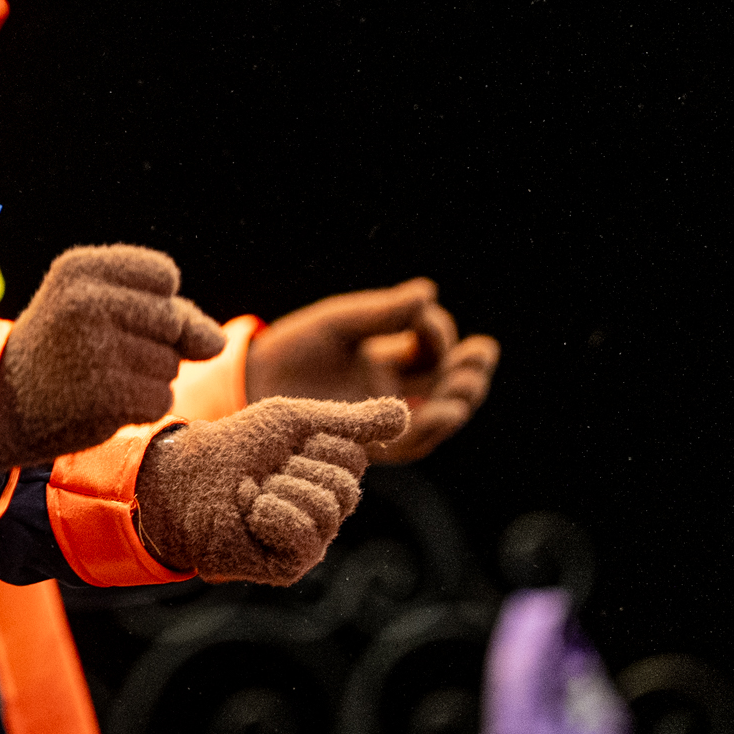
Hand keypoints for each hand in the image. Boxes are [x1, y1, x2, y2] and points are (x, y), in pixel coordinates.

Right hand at [0, 245, 226, 473]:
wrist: (4, 403)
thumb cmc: (63, 348)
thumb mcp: (102, 309)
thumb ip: (169, 315)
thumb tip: (221, 342)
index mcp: (81, 268)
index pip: (164, 276)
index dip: (155, 304)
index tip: (115, 318)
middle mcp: (85, 301)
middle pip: (172, 321)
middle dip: (155, 345)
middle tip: (103, 354)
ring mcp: (94, 348)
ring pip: (171, 364)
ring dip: (148, 379)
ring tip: (99, 378)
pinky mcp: (105, 394)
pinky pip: (161, 398)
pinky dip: (144, 407)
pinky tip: (107, 403)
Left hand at [136, 396, 407, 583]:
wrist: (182, 476)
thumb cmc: (234, 445)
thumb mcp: (292, 421)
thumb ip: (349, 421)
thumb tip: (407, 414)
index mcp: (331, 475)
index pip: (353, 456)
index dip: (312, 441)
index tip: (281, 446)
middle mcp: (327, 511)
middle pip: (344, 485)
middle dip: (294, 467)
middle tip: (263, 472)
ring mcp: (310, 541)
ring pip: (325, 509)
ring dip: (276, 490)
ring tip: (251, 494)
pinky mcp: (289, 566)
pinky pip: (304, 535)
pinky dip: (268, 514)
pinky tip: (248, 514)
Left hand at [245, 278, 498, 462]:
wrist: (250, 384)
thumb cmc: (291, 350)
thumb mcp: (338, 324)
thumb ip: (382, 313)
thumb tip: (429, 290)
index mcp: (387, 358)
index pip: (430, 349)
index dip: (437, 333)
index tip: (424, 319)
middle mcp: (392, 391)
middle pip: (446, 385)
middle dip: (469, 370)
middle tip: (482, 353)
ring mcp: (382, 418)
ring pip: (437, 415)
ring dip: (458, 399)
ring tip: (467, 382)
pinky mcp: (370, 442)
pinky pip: (411, 442)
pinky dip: (431, 427)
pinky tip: (442, 411)